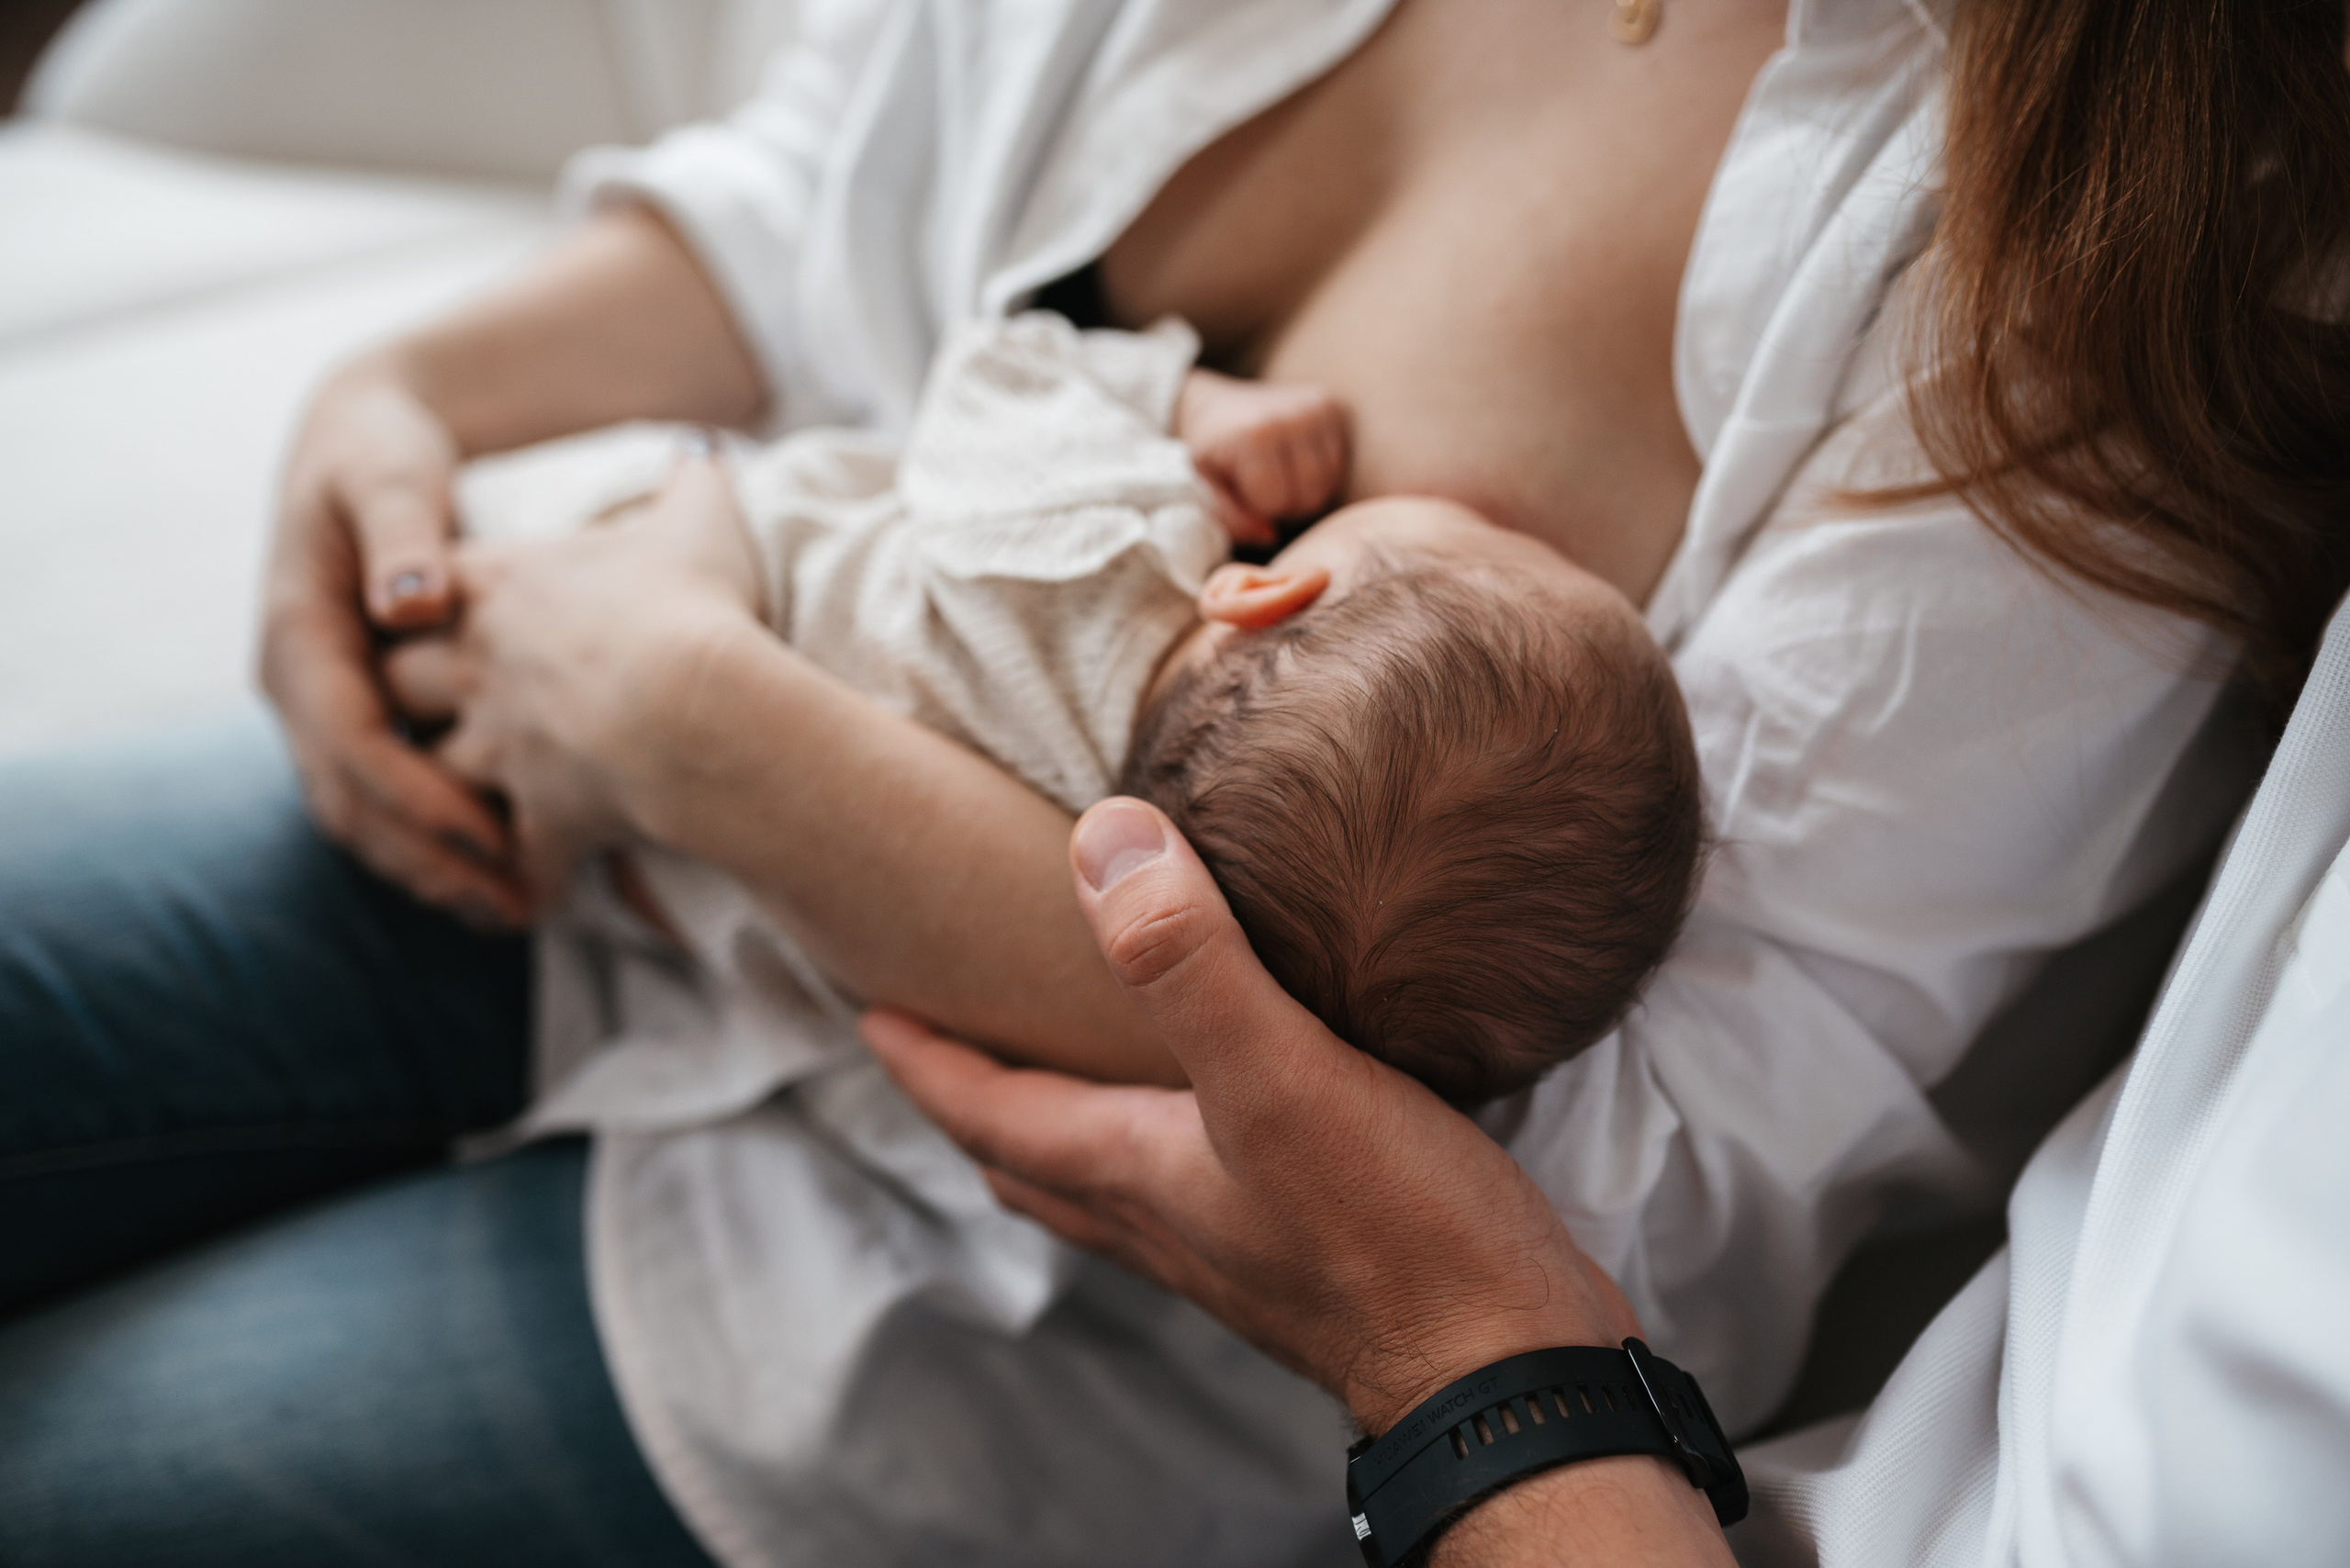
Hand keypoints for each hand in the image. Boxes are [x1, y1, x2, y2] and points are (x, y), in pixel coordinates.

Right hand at [260, 357, 527, 927]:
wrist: (362, 438)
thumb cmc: (382, 452)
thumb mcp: (390, 473)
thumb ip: (404, 531)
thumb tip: (410, 601)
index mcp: (299, 632)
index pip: (349, 742)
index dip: (417, 799)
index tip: (490, 840)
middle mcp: (299, 684)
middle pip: (350, 802)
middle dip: (426, 861)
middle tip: (511, 908)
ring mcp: (323, 706)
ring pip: (361, 817)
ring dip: (429, 870)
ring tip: (511, 912)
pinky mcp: (357, 717)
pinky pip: (384, 799)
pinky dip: (432, 843)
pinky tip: (501, 876)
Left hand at [381, 445, 766, 908]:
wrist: (703, 707)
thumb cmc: (695, 605)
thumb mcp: (701, 520)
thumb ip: (691, 482)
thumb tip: (705, 448)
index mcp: (502, 586)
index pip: (424, 589)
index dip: (423, 604)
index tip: (433, 615)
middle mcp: (481, 666)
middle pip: (397, 680)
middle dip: (406, 698)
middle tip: (427, 711)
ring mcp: (502, 747)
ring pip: (431, 773)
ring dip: (441, 794)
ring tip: (464, 809)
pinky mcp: (540, 817)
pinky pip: (516, 861)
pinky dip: (519, 882)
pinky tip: (533, 897)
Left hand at [864, 797, 1637, 1434]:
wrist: (1505, 1369)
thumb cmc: (1393, 1235)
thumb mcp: (1279, 1077)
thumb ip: (1187, 963)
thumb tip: (1102, 840)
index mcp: (1130, 1172)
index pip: (988, 1113)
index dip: (924, 1059)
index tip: (869, 1009)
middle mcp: (1165, 1219)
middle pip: (1031, 1161)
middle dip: (977, 1100)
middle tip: (945, 1041)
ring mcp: (1234, 1245)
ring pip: (1106, 1185)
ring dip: (1062, 1129)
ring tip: (1060, 1070)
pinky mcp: (1308, 1251)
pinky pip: (1191, 1189)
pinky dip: (1163, 1142)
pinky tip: (1219, 1109)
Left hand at [1175, 370, 1349, 547]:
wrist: (1218, 406)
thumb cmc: (1211, 452)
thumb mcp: (1205, 488)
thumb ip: (1232, 520)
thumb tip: (1271, 535)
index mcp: (1257, 435)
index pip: (1279, 503)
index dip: (1260, 508)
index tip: (1244, 492)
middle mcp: (1294, 415)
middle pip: (1311, 497)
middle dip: (1287, 505)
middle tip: (1264, 489)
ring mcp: (1317, 408)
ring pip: (1329, 484)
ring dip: (1305, 492)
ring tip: (1280, 476)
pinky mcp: (1333, 406)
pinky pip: (1339, 464)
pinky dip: (1319, 473)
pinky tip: (1295, 462)